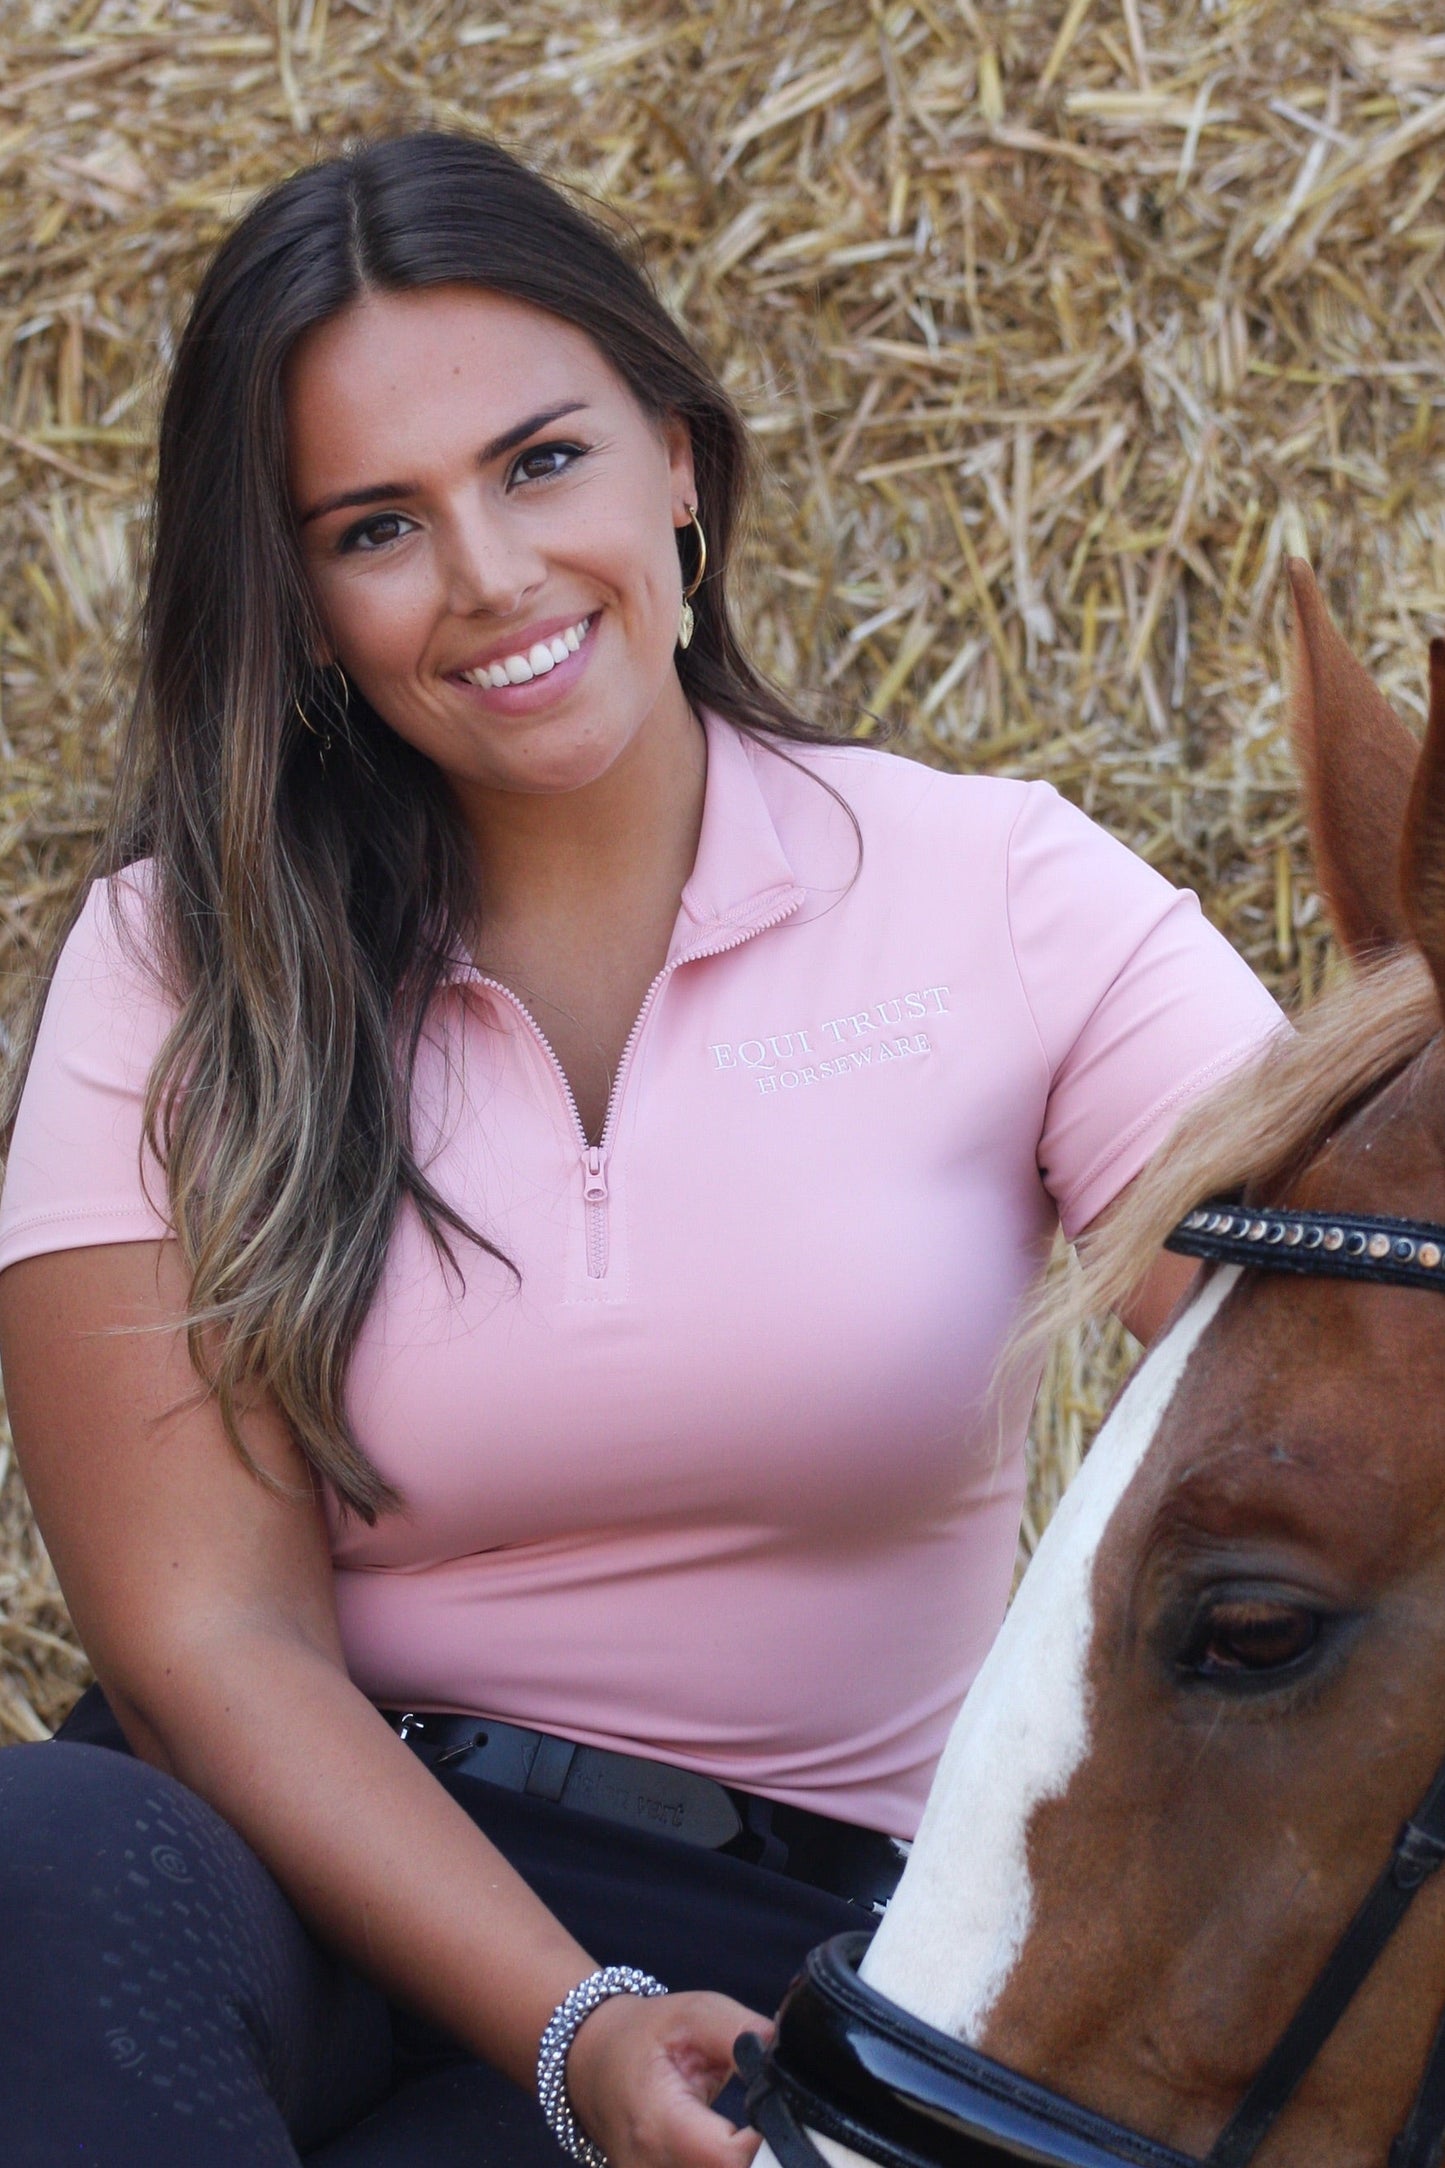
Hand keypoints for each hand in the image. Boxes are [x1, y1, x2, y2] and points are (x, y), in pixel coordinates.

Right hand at [564, 1986, 771, 2167]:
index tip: (781, 2111)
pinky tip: (732, 2148)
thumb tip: (788, 2057)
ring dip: (746, 2161)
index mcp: (658, 2123)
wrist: (592, 2060)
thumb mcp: (695, 2013)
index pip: (729, 2159)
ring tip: (749, 2130)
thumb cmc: (643, 2034)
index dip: (770, 2141)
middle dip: (766, 2156)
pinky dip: (723, 2164)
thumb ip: (744, 2034)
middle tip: (772, 2119)